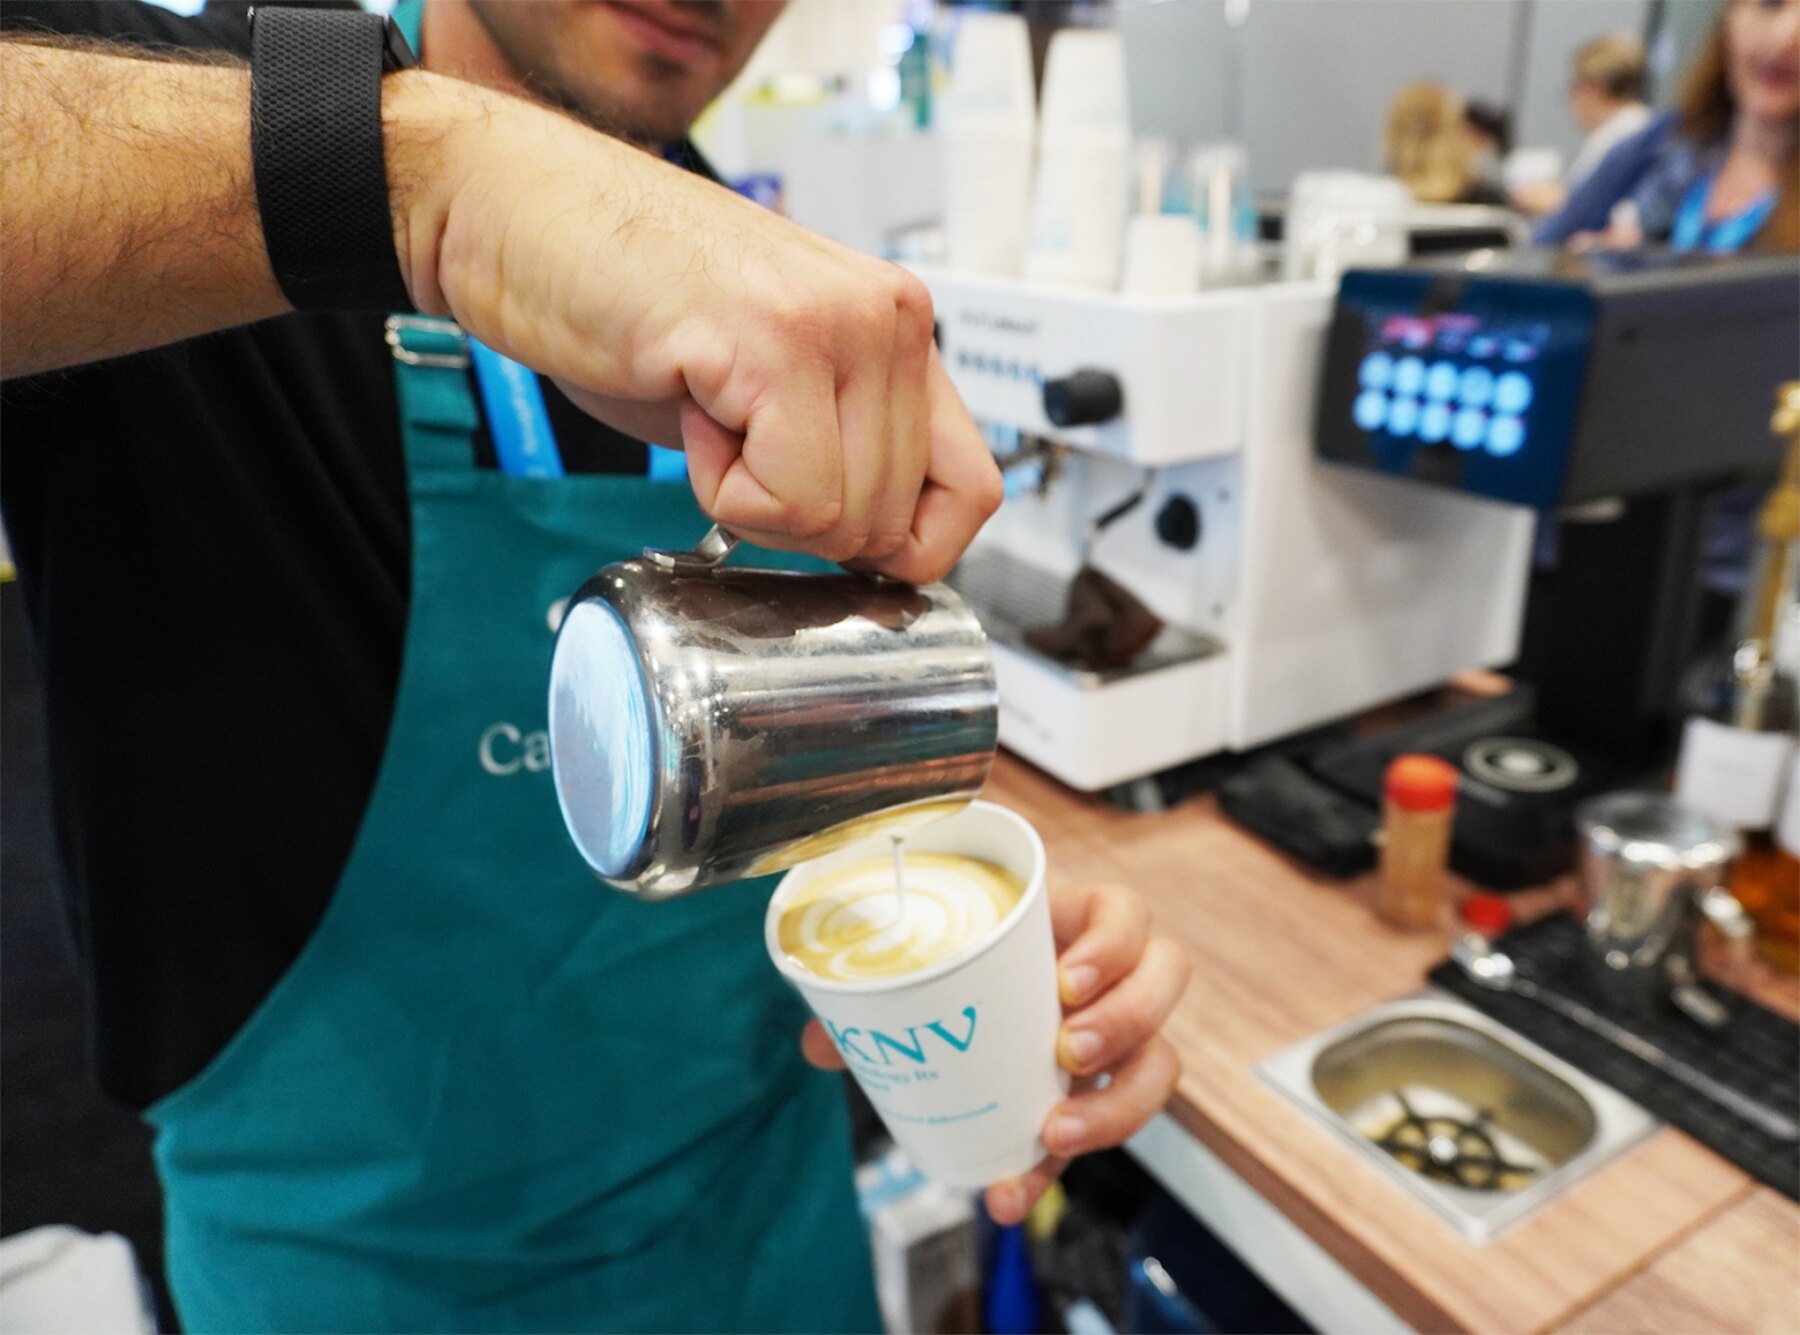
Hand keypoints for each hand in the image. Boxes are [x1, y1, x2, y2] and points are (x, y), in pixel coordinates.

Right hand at [387, 74, 1000, 583]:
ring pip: (843, 521)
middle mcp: (889, 317)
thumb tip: (879, 550)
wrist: (516, 210)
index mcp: (899, 327)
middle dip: (801, 522)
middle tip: (729, 438)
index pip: (973, 493)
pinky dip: (721, 489)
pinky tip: (687, 405)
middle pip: (894, 525)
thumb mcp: (769, 379)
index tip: (825, 533)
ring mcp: (838, 324)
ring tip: (704, 408)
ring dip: (754, 502)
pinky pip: (787, 499)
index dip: (903, 547)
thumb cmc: (626, 295)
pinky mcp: (770, 341)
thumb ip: (840, 445)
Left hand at [799, 881, 1190, 1224]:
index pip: (1125, 912)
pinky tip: (1012, 1191)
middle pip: (1167, 979)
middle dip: (1129, 1018)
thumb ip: (877, 1001)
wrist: (963, 1025)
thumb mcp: (925, 976)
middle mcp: (1112, 981)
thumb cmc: (958, 979)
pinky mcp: (1097, 1101)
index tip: (1066, 982)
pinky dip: (1052, 1171)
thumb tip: (818, 1040)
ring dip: (1117, 1104)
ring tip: (1054, 1130)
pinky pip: (1099, 1137)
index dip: (1114, 942)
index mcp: (1072, 926)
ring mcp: (1118, 1041)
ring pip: (1161, 1064)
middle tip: (1068, 1050)